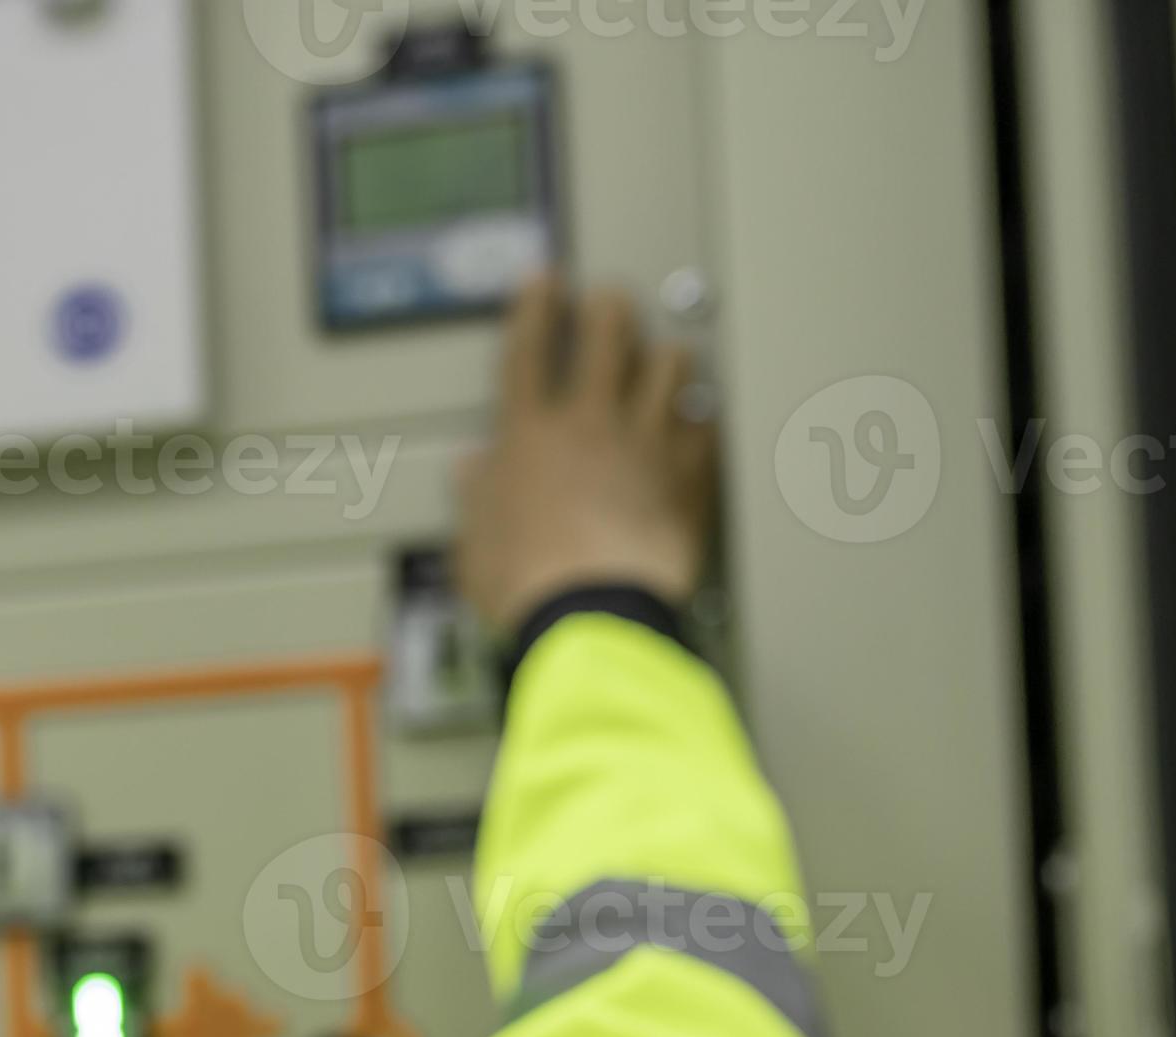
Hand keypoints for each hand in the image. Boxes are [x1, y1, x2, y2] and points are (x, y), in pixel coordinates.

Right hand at [453, 275, 716, 633]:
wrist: (591, 615)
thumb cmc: (526, 587)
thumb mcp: (475, 544)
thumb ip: (477, 500)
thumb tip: (471, 474)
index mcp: (528, 435)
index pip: (529, 348)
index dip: (535, 306)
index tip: (543, 282)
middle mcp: (589, 424)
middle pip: (607, 333)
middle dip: (610, 307)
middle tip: (610, 302)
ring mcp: (645, 444)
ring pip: (669, 366)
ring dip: (666, 357)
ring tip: (665, 357)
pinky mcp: (686, 477)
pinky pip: (704, 428)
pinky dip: (701, 421)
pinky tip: (699, 423)